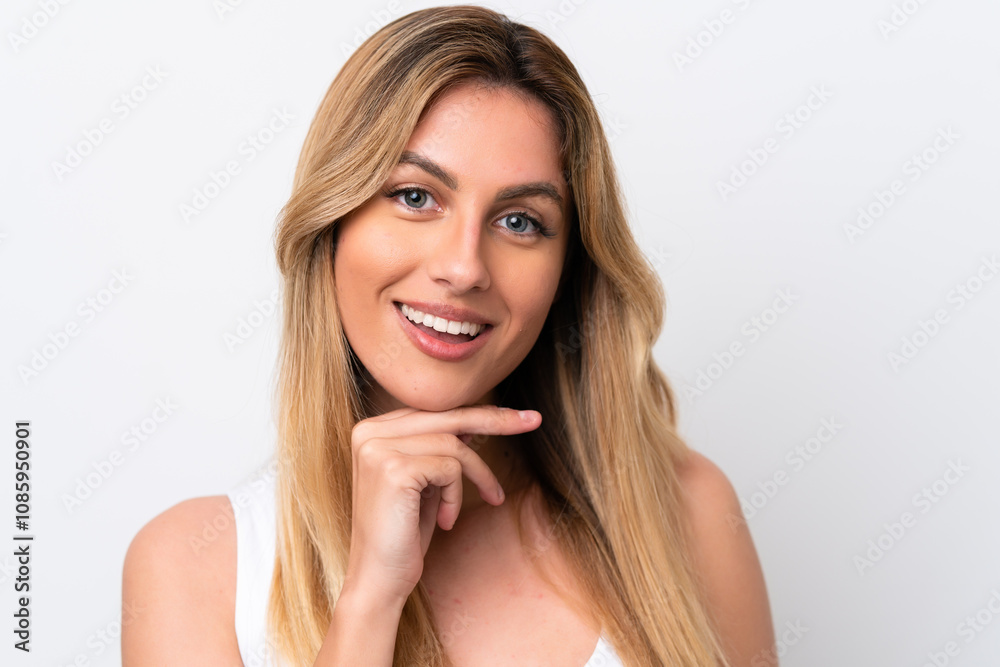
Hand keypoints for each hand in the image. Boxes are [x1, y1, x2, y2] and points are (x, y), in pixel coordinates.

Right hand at [342, 405, 541, 605]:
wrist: (377, 580)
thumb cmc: (403, 533)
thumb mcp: (425, 482)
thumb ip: (438, 448)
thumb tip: (473, 422)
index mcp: (372, 430)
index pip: (434, 411)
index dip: (476, 413)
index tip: (515, 416)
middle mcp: (369, 432)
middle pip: (446, 416)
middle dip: (495, 419)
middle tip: (534, 420)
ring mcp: (378, 449)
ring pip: (454, 445)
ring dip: (478, 475)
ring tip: (484, 500)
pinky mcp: (393, 470)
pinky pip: (450, 469)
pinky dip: (457, 495)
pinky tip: (445, 520)